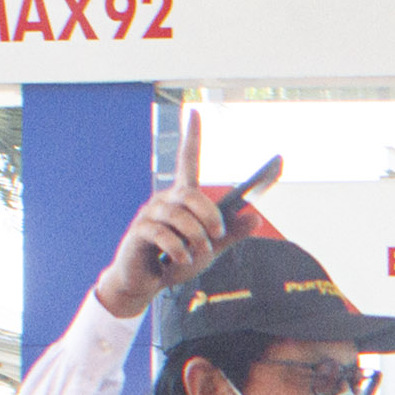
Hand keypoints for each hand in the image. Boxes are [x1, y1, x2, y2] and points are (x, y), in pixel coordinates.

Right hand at [93, 110, 224, 315]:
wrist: (148, 283)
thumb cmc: (178, 261)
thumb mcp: (212, 249)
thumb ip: (231, 234)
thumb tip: (255, 217)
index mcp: (183, 199)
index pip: (188, 160)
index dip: (191, 137)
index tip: (194, 111)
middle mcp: (165, 200)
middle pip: (192, 196)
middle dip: (210, 217)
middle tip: (216, 236)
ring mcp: (150, 214)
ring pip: (179, 217)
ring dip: (196, 239)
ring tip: (197, 255)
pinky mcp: (139, 231)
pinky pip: (162, 234)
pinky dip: (179, 250)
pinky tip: (182, 260)